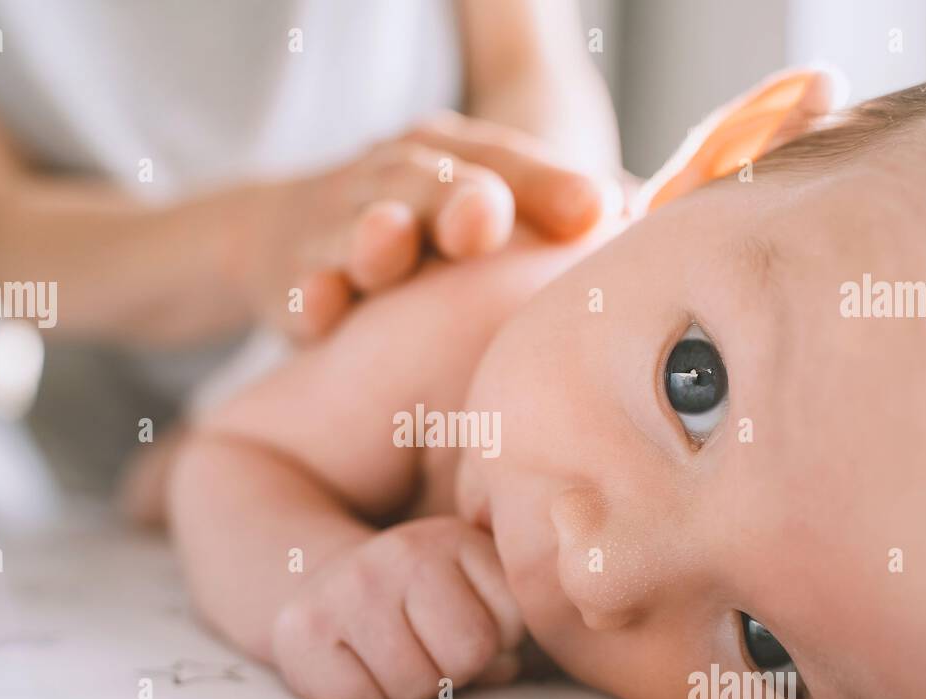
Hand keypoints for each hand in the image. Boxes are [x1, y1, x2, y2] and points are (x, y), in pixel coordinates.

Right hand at [242, 111, 611, 341]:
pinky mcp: (293, 278)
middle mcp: (396, 180)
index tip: (595, 212)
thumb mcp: (480, 209)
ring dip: (372, 236)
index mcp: (457, 161)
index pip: (506, 163)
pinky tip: (322, 309)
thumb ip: (549, 213)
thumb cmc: (420, 231)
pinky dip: (310, 296)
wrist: (285, 231)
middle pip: (428, 181)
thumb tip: (640, 221)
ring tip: (388, 243)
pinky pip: (301, 290)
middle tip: (485, 221)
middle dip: (456, 199)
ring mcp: (337, 225)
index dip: (546, 184)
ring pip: (356, 227)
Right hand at [269, 516, 525, 698]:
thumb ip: (504, 628)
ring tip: (391, 660)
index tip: (464, 629)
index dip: (495, 643)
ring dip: (409, 691)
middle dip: (454, 671)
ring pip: (414, 685)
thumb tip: (504, 667)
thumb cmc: (413, 606)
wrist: (321, 583)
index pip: (511, 622)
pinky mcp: (303, 629)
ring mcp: (347, 587)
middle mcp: (400, 551)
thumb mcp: (470, 595)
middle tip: (426, 653)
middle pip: (466, 655)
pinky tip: (356, 668)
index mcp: (455, 538)